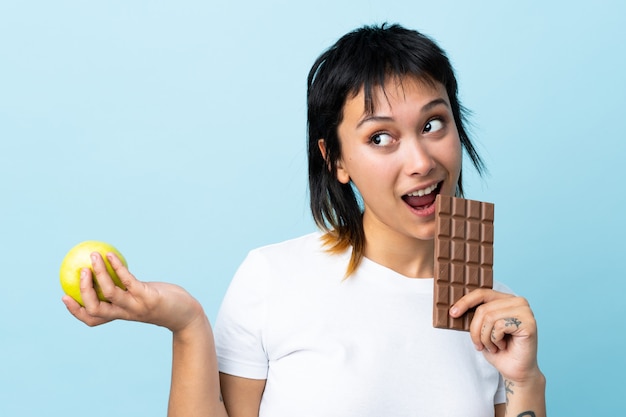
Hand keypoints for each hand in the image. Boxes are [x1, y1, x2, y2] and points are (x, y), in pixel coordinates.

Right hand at [62, 251, 203, 332]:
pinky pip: (128, 281)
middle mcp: (126, 313)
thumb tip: (114, 271)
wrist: (187, 315)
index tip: (64, 296)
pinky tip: (110, 256)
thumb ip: (128, 289)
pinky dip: (117, 268)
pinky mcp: (148, 297)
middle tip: (79, 271)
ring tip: (93, 256)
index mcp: (121, 315)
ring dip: (99, 273)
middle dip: (83, 291)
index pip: (93, 319)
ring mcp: (137, 306)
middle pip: (96, 309)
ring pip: (109, 293)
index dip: (76, 311)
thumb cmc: (163, 302)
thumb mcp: (142, 297)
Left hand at [450, 289, 540, 383]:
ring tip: (494, 346)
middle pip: (483, 309)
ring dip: (485, 337)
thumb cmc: (499, 350)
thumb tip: (454, 307)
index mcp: (506, 299)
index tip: (452, 313)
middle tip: (480, 345)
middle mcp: (518, 301)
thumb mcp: (482, 329)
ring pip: (489, 317)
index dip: (465, 302)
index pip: (482, 293)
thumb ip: (475, 315)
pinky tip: (503, 346)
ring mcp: (525, 311)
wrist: (515, 372)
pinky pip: (499, 326)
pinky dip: (495, 340)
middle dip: (476, 330)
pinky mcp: (529, 322)